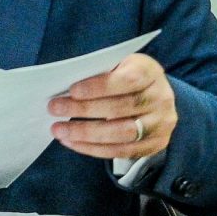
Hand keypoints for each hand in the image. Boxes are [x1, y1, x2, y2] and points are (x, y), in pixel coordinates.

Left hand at [51, 53, 176, 160]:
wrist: (155, 95)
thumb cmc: (125, 75)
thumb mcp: (118, 64)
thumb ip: (98, 71)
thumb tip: (63, 84)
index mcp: (150, 73)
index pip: (128, 80)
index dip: (100, 86)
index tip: (73, 90)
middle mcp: (161, 99)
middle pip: (121, 108)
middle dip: (84, 110)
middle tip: (54, 109)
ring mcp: (160, 125)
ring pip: (122, 133)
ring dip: (86, 134)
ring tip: (59, 130)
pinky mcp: (155, 145)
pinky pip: (122, 151)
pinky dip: (94, 149)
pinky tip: (72, 142)